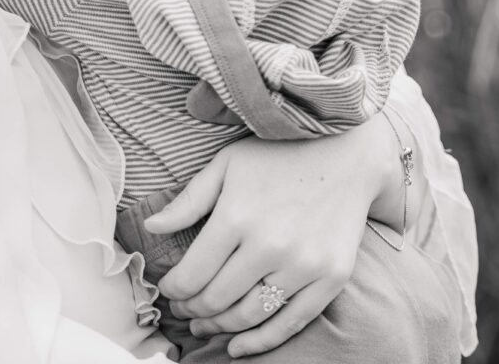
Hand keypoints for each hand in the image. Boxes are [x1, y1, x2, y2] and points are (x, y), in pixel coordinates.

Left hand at [143, 121, 399, 356]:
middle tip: (183, 308)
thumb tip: (151, 228)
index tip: (168, 289)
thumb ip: (189, 200)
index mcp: (237, 216)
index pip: (192, 275)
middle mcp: (269, 245)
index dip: (173, 289)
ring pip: (248, 316)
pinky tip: (238, 345)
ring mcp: (303, 265)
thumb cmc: (280, 154)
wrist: (347, 153)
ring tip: (205, 324)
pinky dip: (260, 342)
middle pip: (216, 300)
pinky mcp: (331, 278)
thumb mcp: (228, 164)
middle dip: (191, 309)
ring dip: (219, 327)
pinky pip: (290, 323)